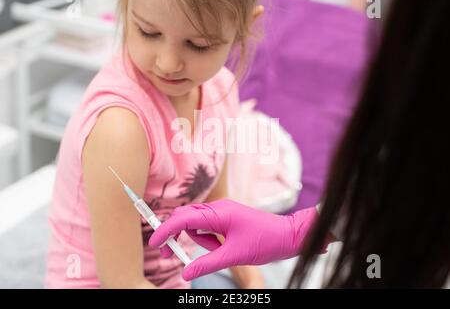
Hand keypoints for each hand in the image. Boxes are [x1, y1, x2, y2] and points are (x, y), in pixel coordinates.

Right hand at [149, 199, 319, 280]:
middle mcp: (219, 208)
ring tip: (218, 252)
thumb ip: (207, 263)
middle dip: (176, 235)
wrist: (288, 236)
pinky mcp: (228, 218)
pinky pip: (209, 227)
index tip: (154, 244)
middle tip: (169, 254)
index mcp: (219, 212)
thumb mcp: (234, 255)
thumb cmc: (265, 241)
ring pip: (197, 225)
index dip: (166, 230)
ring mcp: (223, 212)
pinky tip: (222, 247)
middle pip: (186, 218)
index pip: (184, 218)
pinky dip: (208, 239)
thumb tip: (185, 272)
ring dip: (199, 241)